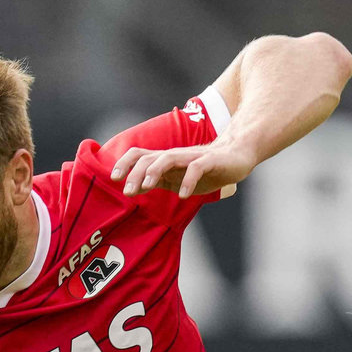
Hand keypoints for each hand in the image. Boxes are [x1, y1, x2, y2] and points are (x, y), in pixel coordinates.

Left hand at [110, 139, 254, 200]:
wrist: (238, 156)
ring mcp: (192, 157)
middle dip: (135, 172)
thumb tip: (133, 188)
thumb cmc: (205, 169)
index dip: (124, 164)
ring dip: (154, 171)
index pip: (139, 155)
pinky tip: (183, 196)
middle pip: (149, 157)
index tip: (114, 179)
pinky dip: (188, 181)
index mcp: (165, 160)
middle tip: (127, 191)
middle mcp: (175, 156)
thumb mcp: (177, 178)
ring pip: (167, 158)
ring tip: (146, 186)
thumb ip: (157, 181)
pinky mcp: (210, 161)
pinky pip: (196, 168)